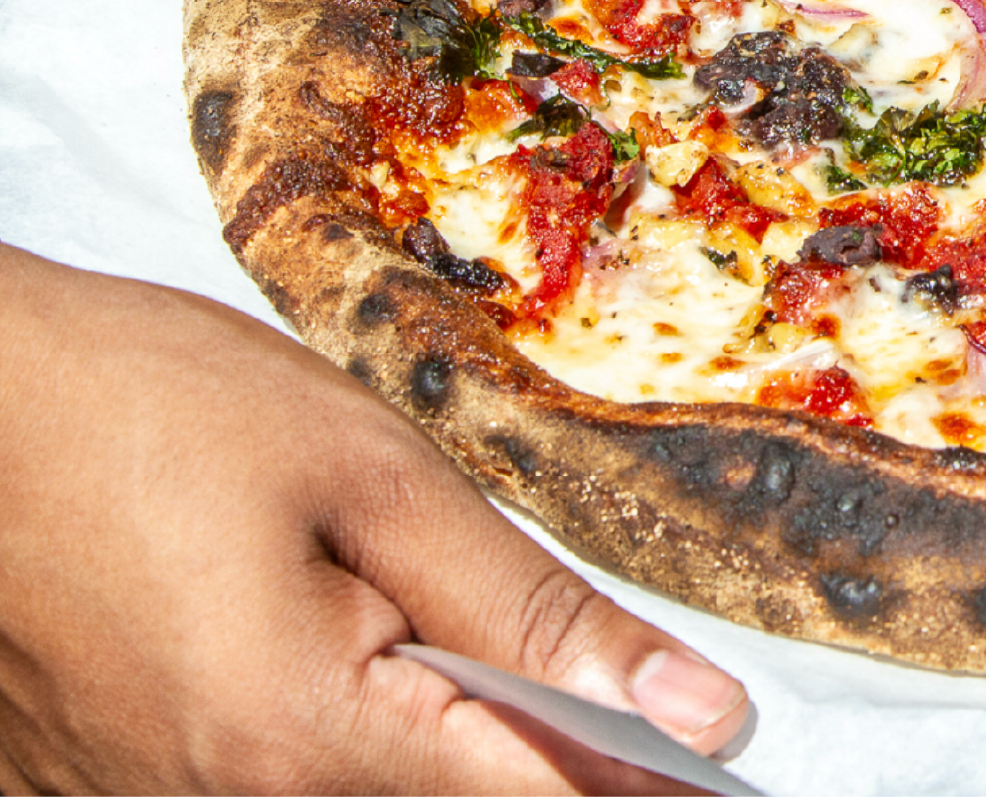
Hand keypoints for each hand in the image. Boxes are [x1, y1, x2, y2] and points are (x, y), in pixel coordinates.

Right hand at [0, 245, 749, 795]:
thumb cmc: (146, 404)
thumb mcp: (373, 478)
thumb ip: (531, 613)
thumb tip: (693, 711)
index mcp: (299, 736)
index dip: (641, 772)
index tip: (714, 743)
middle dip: (524, 743)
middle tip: (513, 628)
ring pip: (358, 795)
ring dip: (422, 731)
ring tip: (366, 599)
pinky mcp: (97, 792)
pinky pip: (254, 782)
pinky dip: (323, 727)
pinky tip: (292, 626)